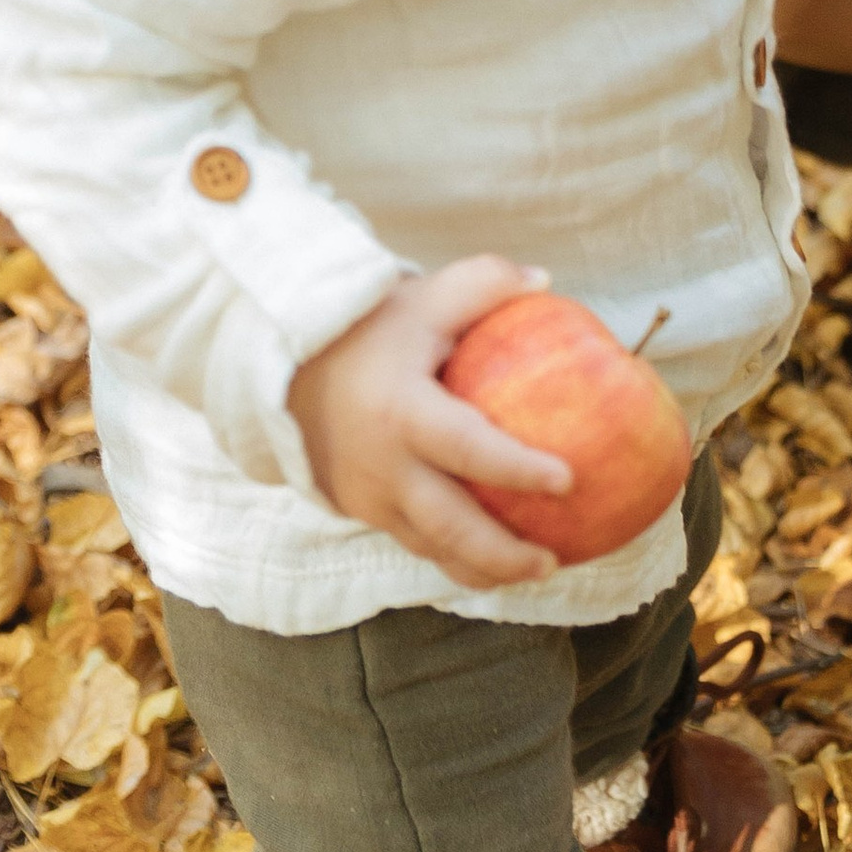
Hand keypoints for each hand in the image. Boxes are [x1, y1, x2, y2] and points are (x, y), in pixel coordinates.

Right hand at [288, 255, 572, 586]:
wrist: (282, 366)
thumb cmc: (367, 329)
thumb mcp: (423, 297)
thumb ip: (483, 283)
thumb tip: (544, 281)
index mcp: (401, 412)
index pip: (466, 448)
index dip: (516, 468)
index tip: (568, 479)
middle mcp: (383, 465)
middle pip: (448, 526)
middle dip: (503, 553)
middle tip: (553, 560)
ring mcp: (368, 496)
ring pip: (430, 548)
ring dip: (481, 569)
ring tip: (534, 571)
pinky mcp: (361, 510)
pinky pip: (413, 543)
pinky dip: (454, 559)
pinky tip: (493, 562)